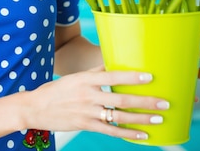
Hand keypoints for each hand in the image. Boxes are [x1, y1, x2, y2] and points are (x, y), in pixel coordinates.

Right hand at [23, 66, 168, 141]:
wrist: (35, 107)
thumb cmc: (57, 90)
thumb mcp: (75, 77)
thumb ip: (95, 71)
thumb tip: (114, 62)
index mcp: (85, 79)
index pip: (112, 76)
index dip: (131, 77)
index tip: (150, 77)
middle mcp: (87, 95)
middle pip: (120, 99)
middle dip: (145, 102)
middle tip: (164, 102)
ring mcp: (87, 112)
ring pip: (119, 117)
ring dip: (141, 119)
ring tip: (159, 118)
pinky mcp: (85, 126)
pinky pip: (110, 131)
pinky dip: (128, 134)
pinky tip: (143, 135)